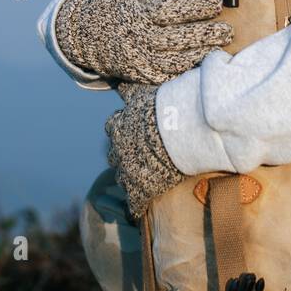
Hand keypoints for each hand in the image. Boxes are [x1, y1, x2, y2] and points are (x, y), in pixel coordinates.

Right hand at [54, 0, 233, 85]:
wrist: (80, 34)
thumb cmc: (110, 1)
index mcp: (137, 11)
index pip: (171, 11)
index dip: (195, 8)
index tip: (217, 3)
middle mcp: (139, 37)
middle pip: (177, 38)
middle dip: (204, 35)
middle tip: (228, 31)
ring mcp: (139, 58)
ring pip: (174, 60)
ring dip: (199, 55)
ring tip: (221, 48)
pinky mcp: (139, 74)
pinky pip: (166, 76)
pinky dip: (184, 72)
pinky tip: (202, 66)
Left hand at [104, 82, 184, 218]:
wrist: (177, 130)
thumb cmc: (162, 107)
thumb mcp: (142, 92)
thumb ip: (128, 88)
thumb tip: (117, 80)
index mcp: (118, 125)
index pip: (113, 127)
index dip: (122, 130)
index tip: (130, 131)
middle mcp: (119, 148)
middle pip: (115, 155)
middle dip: (124, 155)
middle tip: (137, 157)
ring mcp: (128, 171)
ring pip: (122, 179)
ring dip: (129, 179)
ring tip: (140, 180)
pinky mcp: (140, 189)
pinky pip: (134, 202)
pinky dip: (136, 206)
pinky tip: (138, 210)